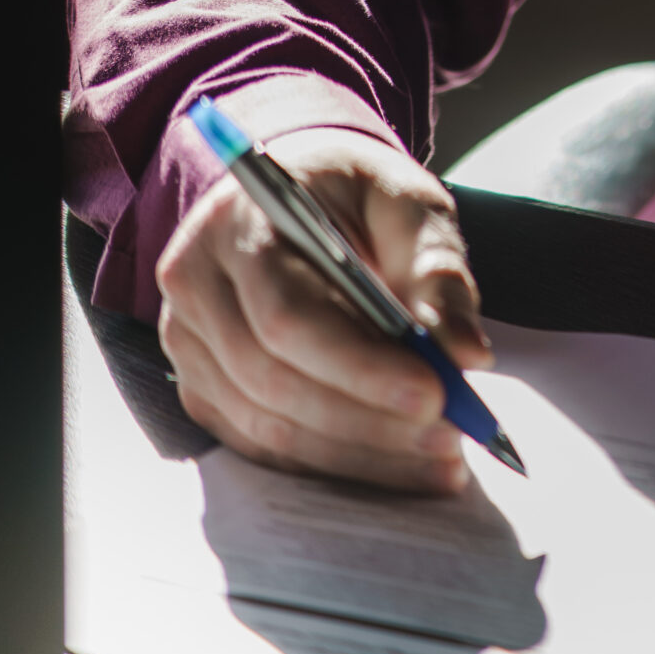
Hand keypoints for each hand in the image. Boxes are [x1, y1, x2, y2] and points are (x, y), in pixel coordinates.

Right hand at [157, 126, 491, 493]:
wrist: (297, 191)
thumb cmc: (353, 193)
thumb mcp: (407, 203)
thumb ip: (438, 271)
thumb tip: (466, 353)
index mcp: (240, 222)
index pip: (289, 315)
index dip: (360, 366)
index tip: (434, 394)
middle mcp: (197, 285)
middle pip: (273, 379)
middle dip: (369, 419)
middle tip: (450, 436)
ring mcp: (188, 342)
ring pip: (267, 424)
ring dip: (358, 451)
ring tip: (438, 455)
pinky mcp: (200, 386)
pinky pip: (261, 444)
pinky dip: (331, 461)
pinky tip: (396, 463)